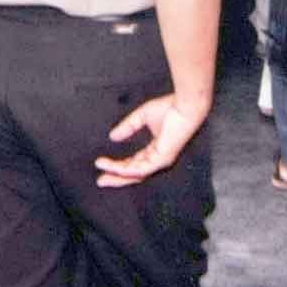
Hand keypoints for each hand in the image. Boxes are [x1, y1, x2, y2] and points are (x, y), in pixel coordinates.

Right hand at [94, 93, 208, 187]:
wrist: (185, 106)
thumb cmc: (171, 108)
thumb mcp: (142, 116)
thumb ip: (128, 127)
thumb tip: (113, 136)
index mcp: (156, 150)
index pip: (135, 162)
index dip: (118, 165)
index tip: (103, 165)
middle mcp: (158, 158)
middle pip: (134, 174)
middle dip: (116, 177)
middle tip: (100, 181)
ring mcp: (160, 161)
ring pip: (134, 174)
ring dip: (116, 173)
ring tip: (101, 172)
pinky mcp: (161, 159)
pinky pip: (139, 169)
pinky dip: (123, 169)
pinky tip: (112, 167)